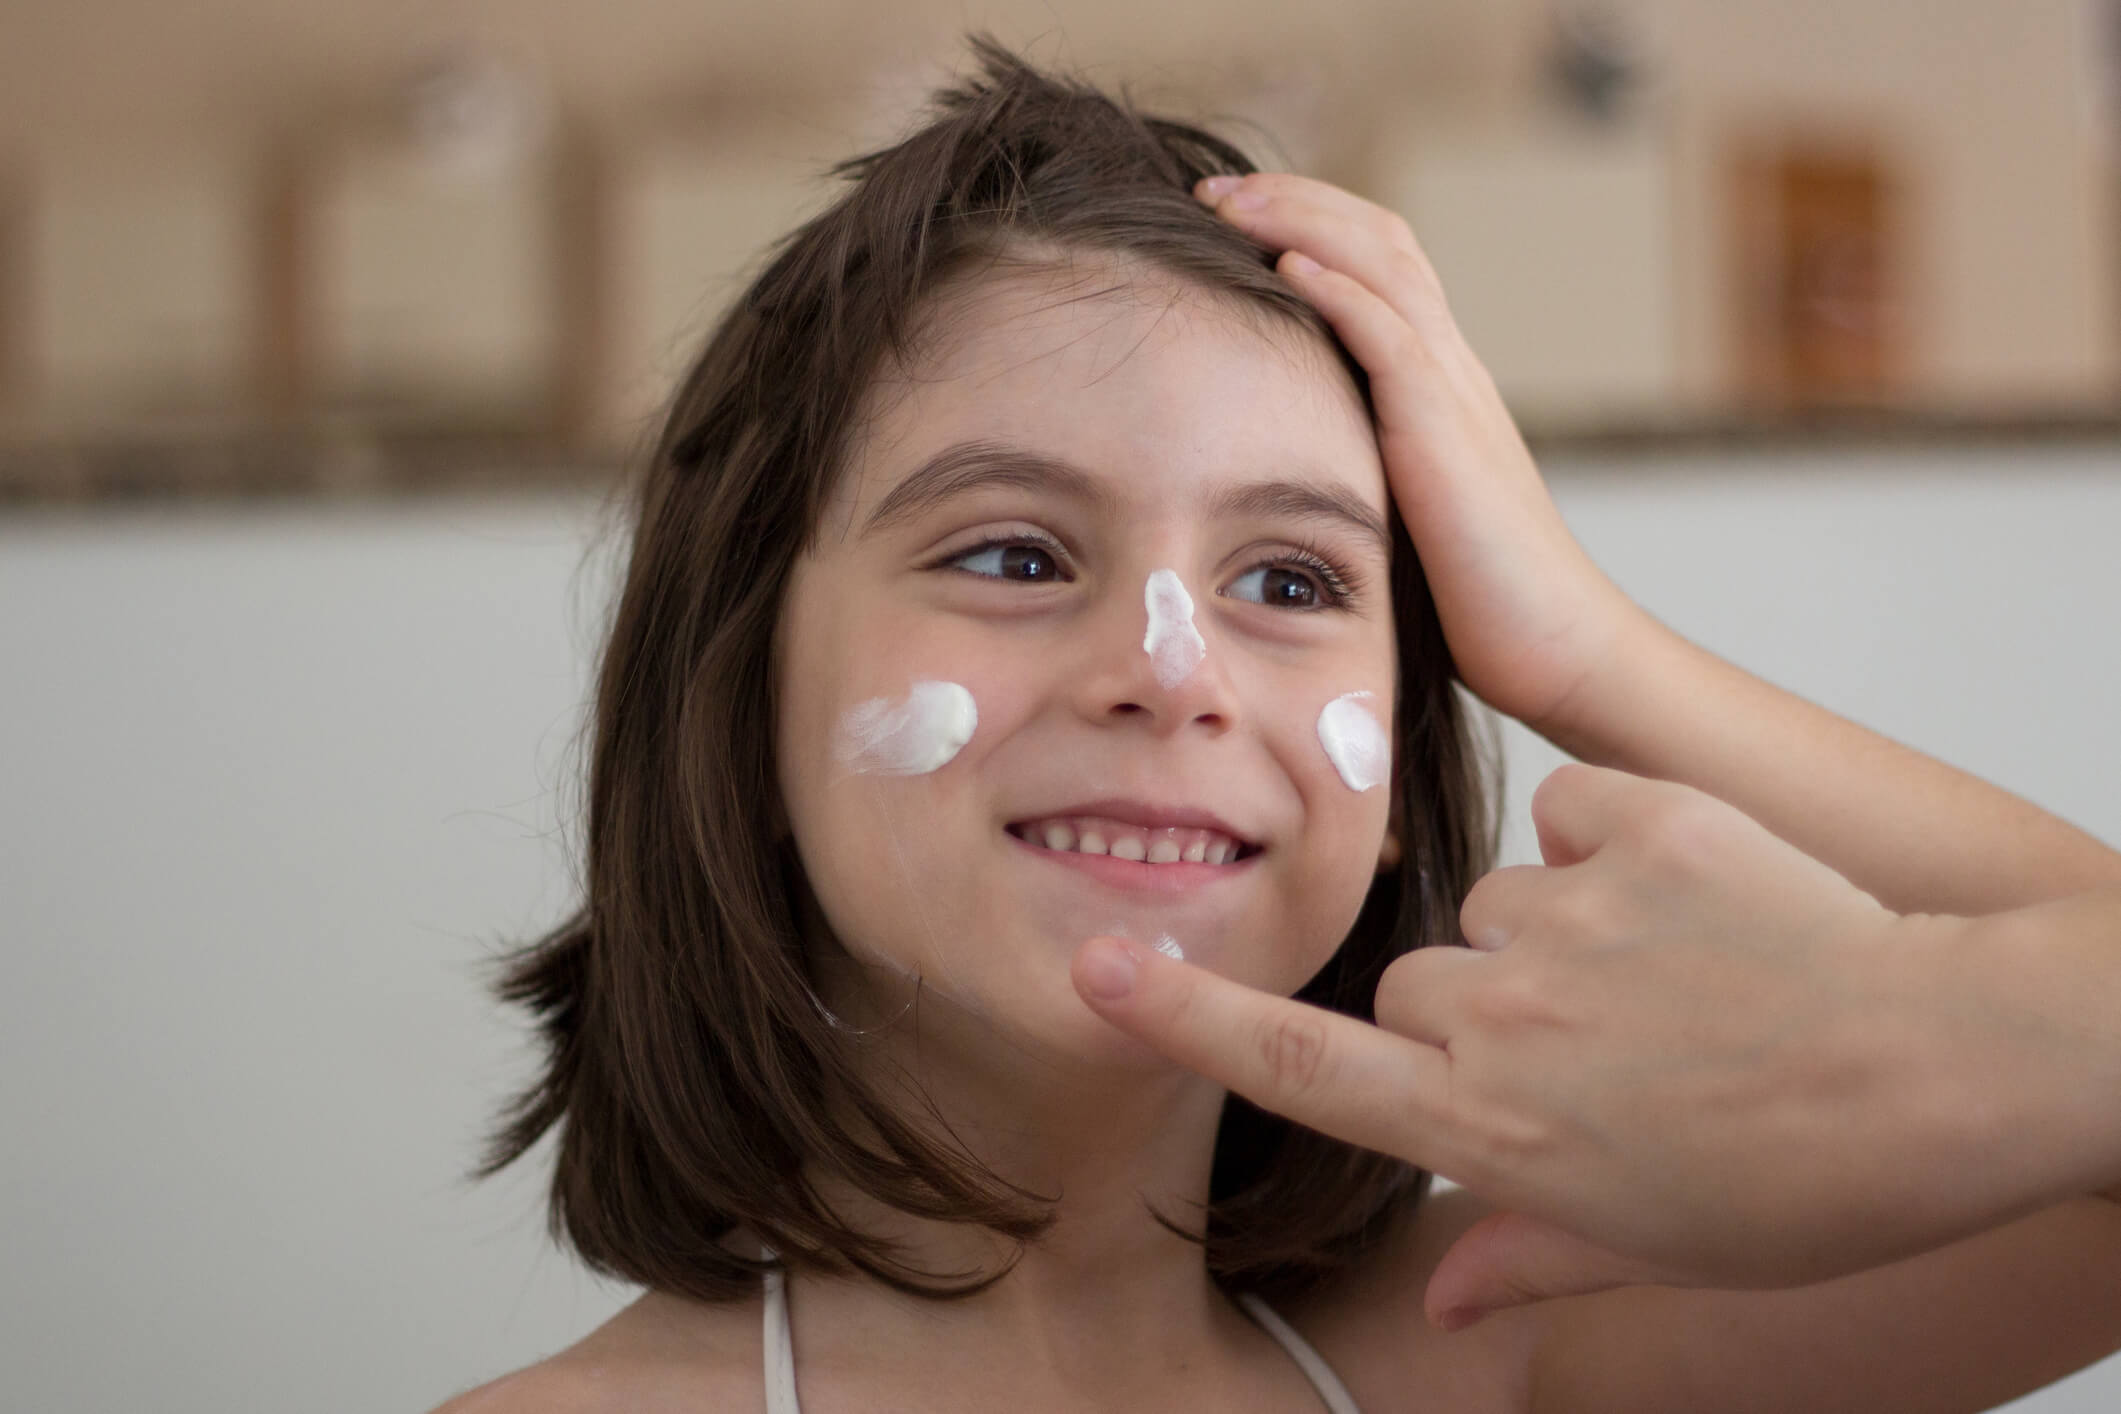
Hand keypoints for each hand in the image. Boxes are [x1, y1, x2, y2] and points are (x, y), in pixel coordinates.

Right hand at [1074, 764, 2024, 1326]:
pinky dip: (1622, 842)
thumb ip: (1523, 1256)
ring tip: (1683, 972)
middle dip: (1481, 1006)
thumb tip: (1446, 1301)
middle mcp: (1497, 1020)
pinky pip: (1577, 812)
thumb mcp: (1659, 1247)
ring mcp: (1559, 917)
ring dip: (1563, 924)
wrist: (1953, 1065)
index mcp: (1488, 1126)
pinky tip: (1702, 894)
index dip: (1186, 1017)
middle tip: (1608, 1039)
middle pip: (1419, 985)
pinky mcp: (1633, 823)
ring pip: (1501, 896)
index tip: (1099, 967)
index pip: (1294, 1065)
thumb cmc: (1815, 1178)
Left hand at [1193, 172, 1647, 736]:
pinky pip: (1394, 340)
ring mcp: (1455, 395)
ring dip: (1303, 220)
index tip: (1231, 214)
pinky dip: (1342, 292)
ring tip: (1232, 199)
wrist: (1557, 649)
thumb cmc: (1477, 603)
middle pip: (1379, 239)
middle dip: (1293, 199)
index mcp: (1439, 383)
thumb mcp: (1403, 513)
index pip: (1379, 266)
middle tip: (1212, 184)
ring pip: (1385, 267)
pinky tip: (1288, 265)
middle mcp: (1452, 369)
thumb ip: (1358, 469)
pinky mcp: (1447, 437)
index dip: (1309, 223)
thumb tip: (1282, 477)